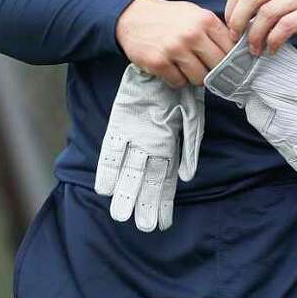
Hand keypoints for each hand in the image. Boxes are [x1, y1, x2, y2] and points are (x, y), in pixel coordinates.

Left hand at [94, 65, 203, 231]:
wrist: (159, 69)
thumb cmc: (179, 93)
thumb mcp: (192, 119)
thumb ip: (189, 149)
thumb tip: (186, 178)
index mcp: (169, 148)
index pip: (166, 182)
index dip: (164, 203)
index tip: (162, 224)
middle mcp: (150, 148)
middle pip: (147, 182)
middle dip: (144, 204)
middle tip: (143, 228)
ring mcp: (134, 138)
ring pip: (130, 171)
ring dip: (126, 193)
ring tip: (120, 216)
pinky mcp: (119, 126)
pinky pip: (112, 151)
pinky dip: (108, 169)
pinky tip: (104, 188)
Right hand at [115, 0, 236, 85]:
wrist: (133, 16)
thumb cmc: (169, 17)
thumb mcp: (195, 14)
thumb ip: (215, 29)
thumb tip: (238, 50)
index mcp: (205, 20)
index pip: (230, 49)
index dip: (232, 61)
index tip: (229, 67)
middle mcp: (192, 34)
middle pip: (218, 66)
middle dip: (214, 71)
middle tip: (207, 69)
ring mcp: (174, 49)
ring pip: (199, 78)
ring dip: (195, 77)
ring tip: (186, 67)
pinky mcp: (159, 62)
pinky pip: (178, 82)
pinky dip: (177, 79)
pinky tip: (171, 69)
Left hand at [224, 0, 296, 54]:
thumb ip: (264, 2)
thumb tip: (237, 24)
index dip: (231, 11)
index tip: (232, 29)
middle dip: (238, 23)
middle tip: (237, 41)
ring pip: (266, 13)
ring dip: (256, 36)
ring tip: (256, 50)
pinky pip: (285, 26)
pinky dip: (274, 40)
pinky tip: (273, 49)